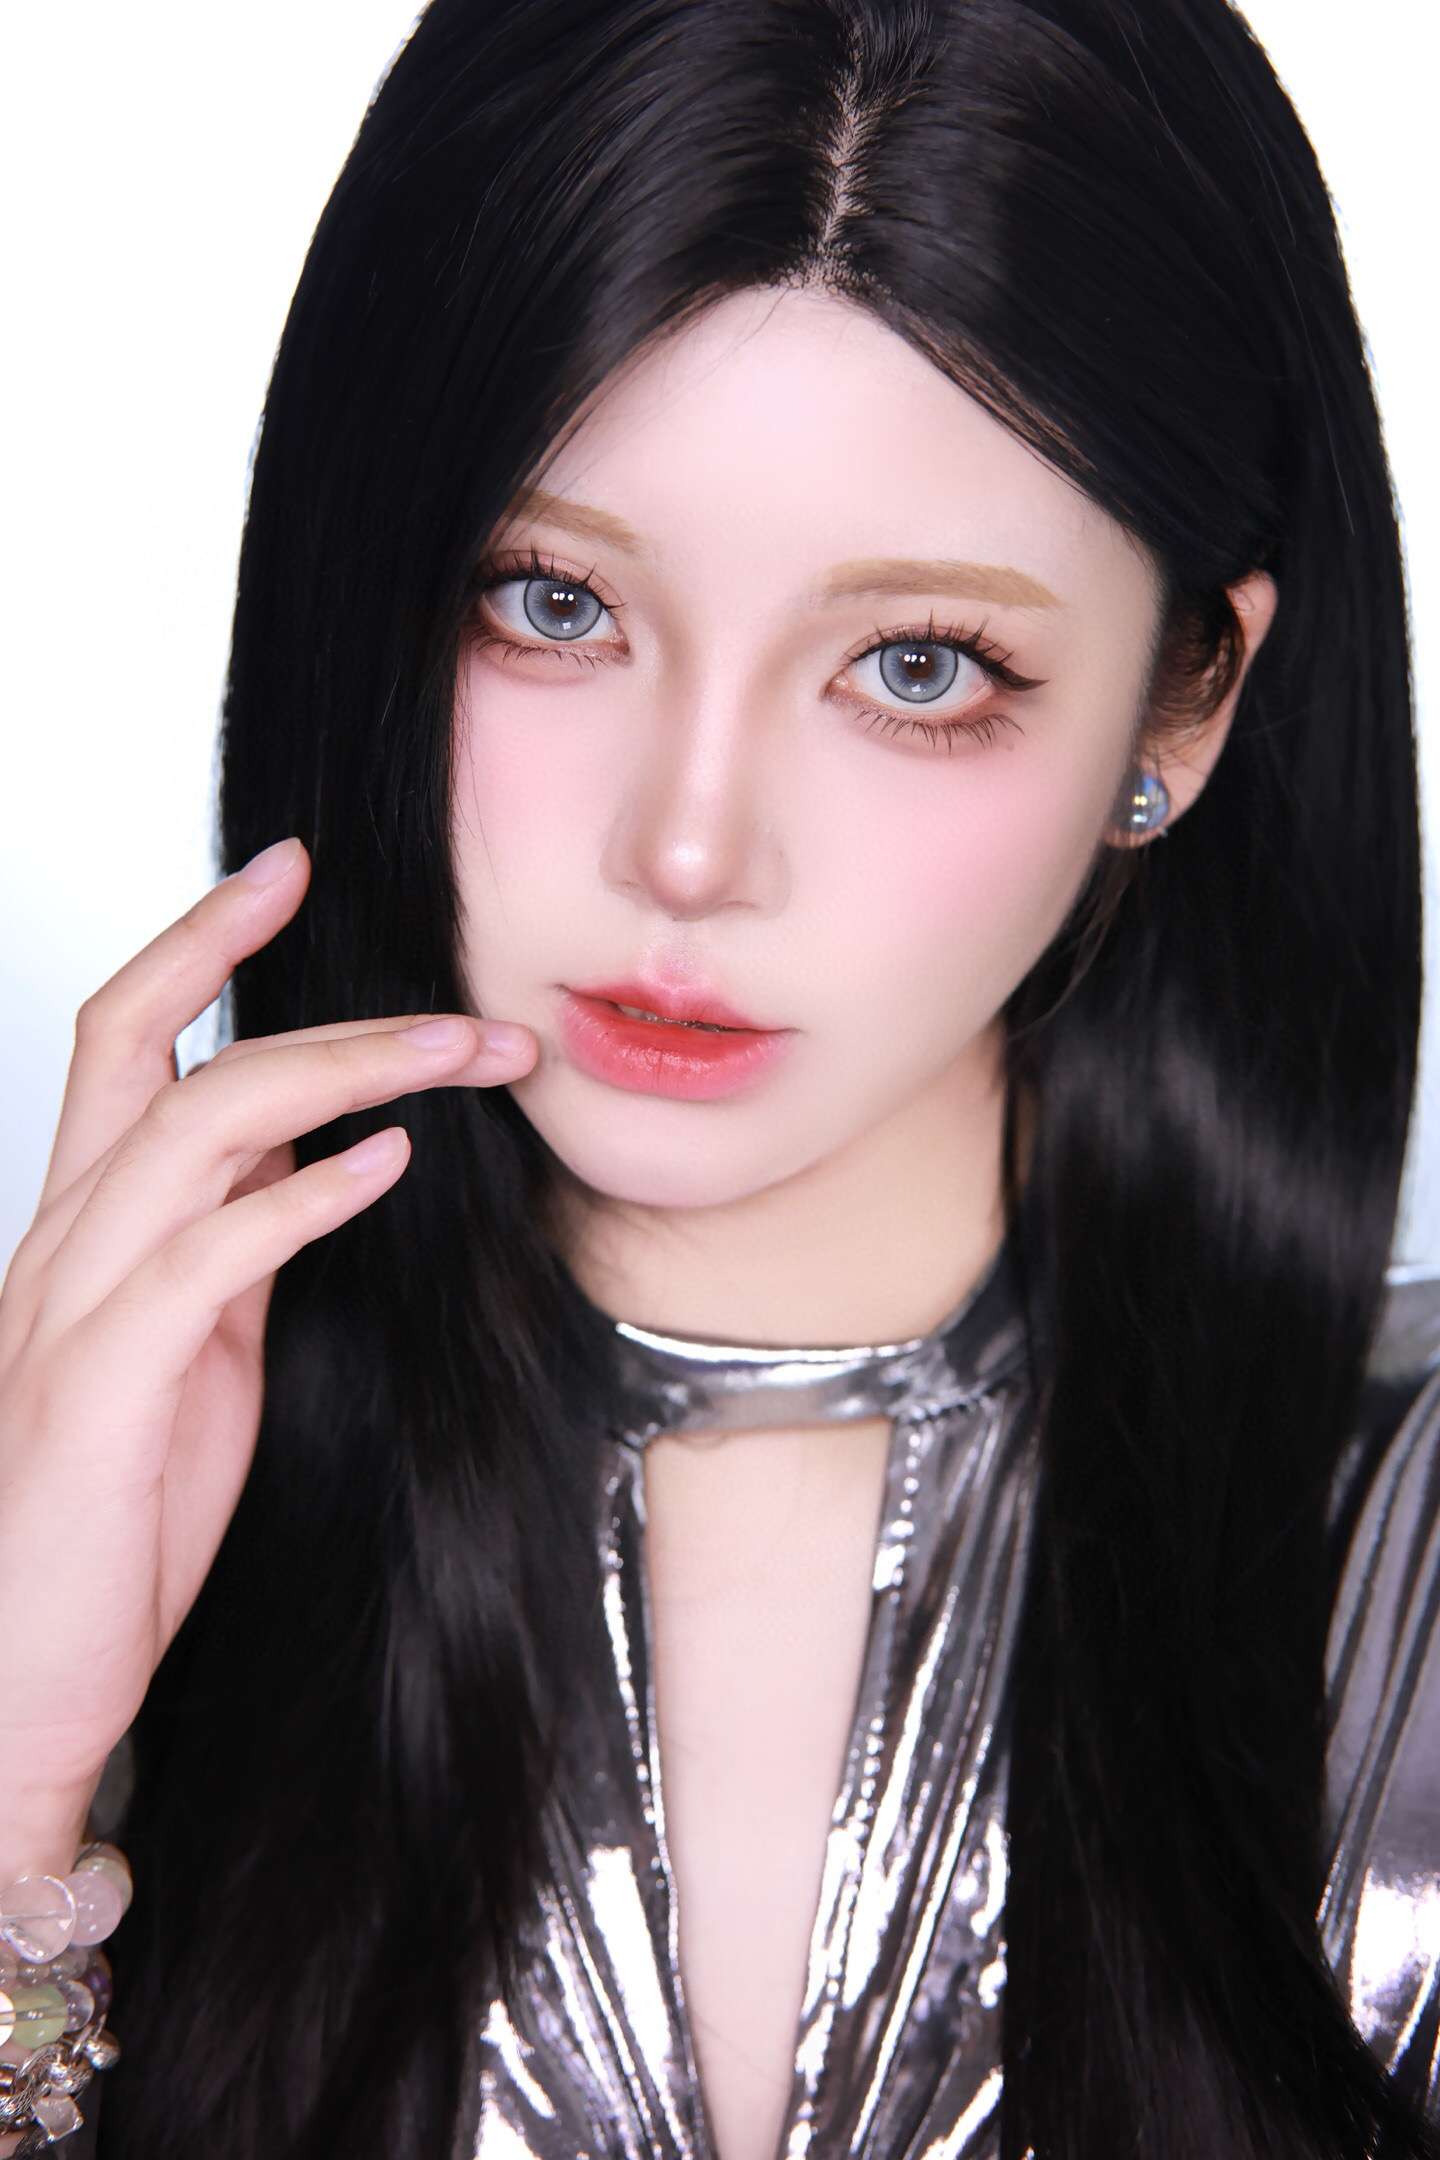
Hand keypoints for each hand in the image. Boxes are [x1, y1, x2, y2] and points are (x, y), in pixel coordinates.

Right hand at [0, 839, 535, 1877]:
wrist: (19, 1684)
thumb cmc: (111, 1522)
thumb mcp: (193, 1355)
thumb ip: (235, 1248)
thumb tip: (317, 1159)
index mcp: (84, 1230)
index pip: (128, 1042)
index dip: (200, 944)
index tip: (286, 873)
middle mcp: (64, 1244)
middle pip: (148, 1046)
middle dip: (274, 971)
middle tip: (431, 968)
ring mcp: (75, 1308)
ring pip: (195, 1129)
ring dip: (345, 1075)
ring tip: (459, 1054)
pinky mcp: (108, 1387)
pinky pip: (210, 1259)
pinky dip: (306, 1198)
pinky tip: (388, 1166)